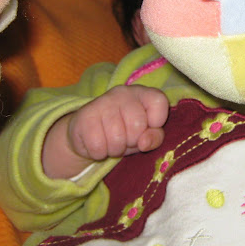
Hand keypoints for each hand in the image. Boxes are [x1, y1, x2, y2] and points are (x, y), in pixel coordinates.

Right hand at [42, 85, 168, 178]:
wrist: (88, 134)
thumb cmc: (125, 133)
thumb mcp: (145, 136)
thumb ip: (155, 137)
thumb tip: (144, 142)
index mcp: (142, 93)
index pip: (159, 101)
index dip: (157, 121)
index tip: (148, 127)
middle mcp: (122, 93)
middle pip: (138, 125)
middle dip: (133, 141)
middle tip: (125, 138)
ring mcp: (102, 102)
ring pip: (117, 139)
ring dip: (115, 149)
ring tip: (111, 142)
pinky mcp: (84, 115)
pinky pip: (98, 146)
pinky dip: (99, 153)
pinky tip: (98, 144)